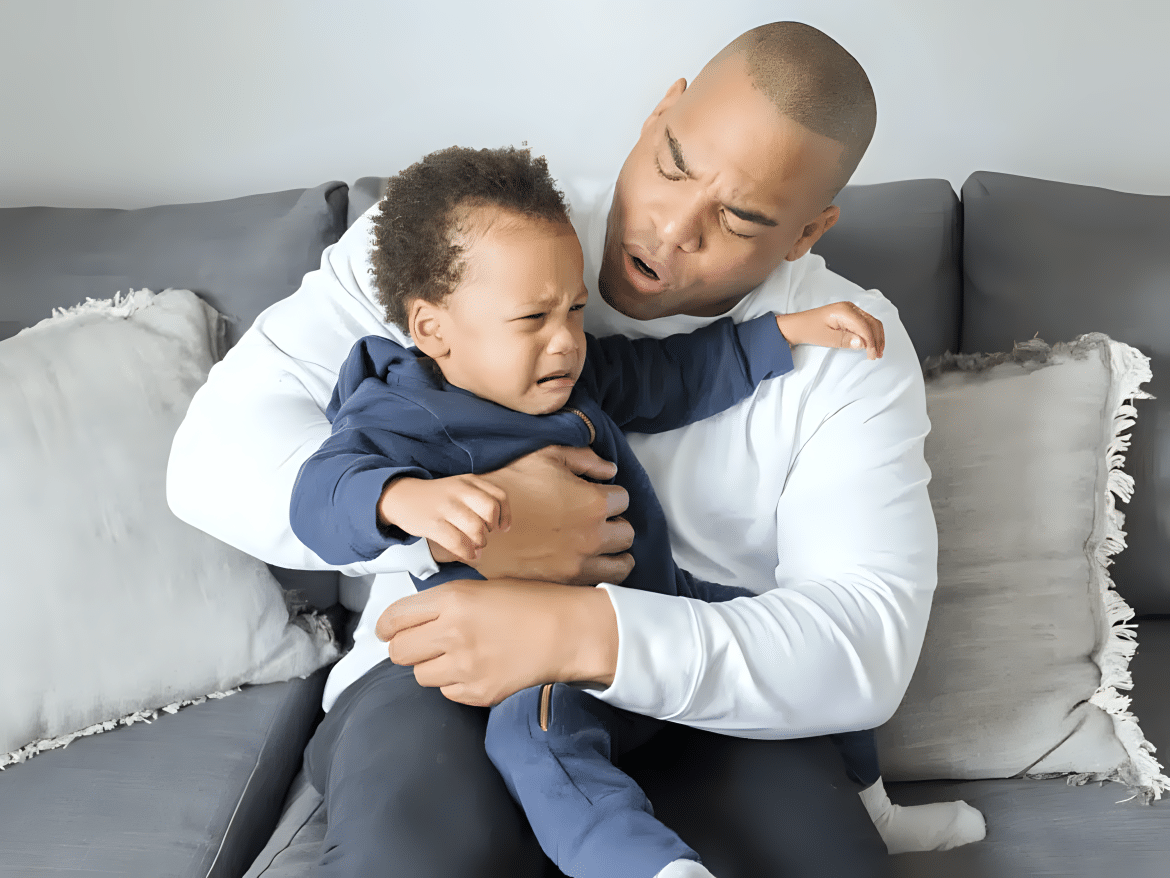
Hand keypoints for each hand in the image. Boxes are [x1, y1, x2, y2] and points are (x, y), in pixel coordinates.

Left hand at [376, 578, 618, 705]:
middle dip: (406, 647)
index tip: (389, 630)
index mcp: (452, 600)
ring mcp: (464, 667)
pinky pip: (447, 692)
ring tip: (458, 655)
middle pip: (399, 652)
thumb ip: (443, 603)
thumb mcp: (481, 588)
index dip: (387, 626)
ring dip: (432, 667)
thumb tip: (412, 619)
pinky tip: (477, 668)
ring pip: (420, 676)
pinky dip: (455, 683)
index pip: (394, 619)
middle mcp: (452, 634)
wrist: (568, 632)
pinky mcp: (477, 693)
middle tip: (423, 644)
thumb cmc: (531, 604)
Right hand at [378, 475, 509, 564]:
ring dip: (480, 542)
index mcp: (469, 481)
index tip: (501, 527)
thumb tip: (501, 526)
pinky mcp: (433, 523)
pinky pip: (458, 542)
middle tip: (484, 535)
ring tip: (476, 546)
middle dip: (491, 528)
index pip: (499, 496)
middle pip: (490, 510)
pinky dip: (467, 552)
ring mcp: (445, 506)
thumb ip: (481, 498)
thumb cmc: (436, 497)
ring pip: (476, 528)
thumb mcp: (459, 487)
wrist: (401, 497)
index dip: (505, 515)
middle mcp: (459, 491)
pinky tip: (468, 554)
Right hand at [439, 445, 634, 585]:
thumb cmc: (509, 484)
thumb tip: (609, 470)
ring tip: (604, 547)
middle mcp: (592, 537)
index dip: (611, 494)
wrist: (474, 520)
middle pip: (627, 534)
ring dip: (615, 554)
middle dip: (617, 524)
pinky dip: (597, 573)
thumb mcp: (547, 456)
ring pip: (620, 566)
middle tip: (602, 521)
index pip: (624, 500)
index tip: (600, 495)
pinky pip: (596, 583)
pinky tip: (585, 563)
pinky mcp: (562, 582)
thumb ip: (585, 459)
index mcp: (593, 504)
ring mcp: (578, 564)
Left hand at [775, 302, 885, 359]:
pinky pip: (865, 323)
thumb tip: (863, 343)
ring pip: (871, 322)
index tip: (872, 355)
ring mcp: (850, 310)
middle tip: (877, 355)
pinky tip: (870, 344)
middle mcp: (850, 307)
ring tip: (876, 352)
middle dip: (877, 340)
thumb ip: (846, 340)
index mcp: (844, 311)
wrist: (798, 325)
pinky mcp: (849, 315)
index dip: (871, 342)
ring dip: (876, 337)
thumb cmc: (809, 329)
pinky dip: (871, 333)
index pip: (865, 326)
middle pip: (872, 323)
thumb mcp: (826, 338)